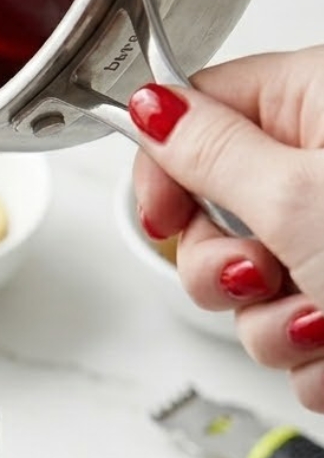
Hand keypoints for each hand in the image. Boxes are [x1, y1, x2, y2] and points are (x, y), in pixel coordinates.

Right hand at [129, 47, 323, 410]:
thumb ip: (205, 151)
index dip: (164, 164)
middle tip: (262, 278)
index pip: (199, 109)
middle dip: (225, 268)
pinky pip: (292, 325)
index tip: (161, 216)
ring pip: (253, 283)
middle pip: (217, 208)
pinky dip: (312, 353)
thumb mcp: (296, 198)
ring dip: (276, 324)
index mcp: (320, 104)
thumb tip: (150, 107)